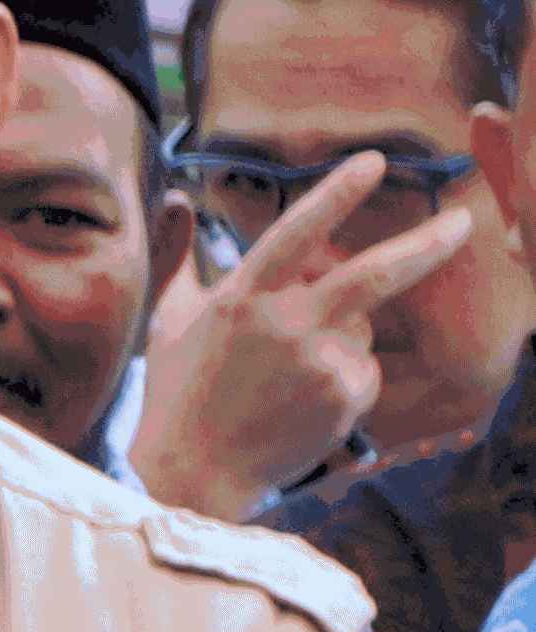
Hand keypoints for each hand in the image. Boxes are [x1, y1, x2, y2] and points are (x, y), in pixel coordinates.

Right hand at [129, 150, 482, 515]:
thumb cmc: (177, 391)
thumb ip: (182, 256)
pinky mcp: (344, 396)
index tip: (373, 162)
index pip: (297, 233)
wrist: (194, 469)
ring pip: (360, 328)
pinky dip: (343, 378)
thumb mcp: (168, 318)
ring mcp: (319, 362)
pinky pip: (363, 369)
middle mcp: (285, 324)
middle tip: (463, 223)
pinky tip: (303, 403)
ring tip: (286, 378)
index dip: (337, 194)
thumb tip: (177, 199)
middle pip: (373, 275)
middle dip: (426, 245)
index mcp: (243, 297)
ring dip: (341, 338)